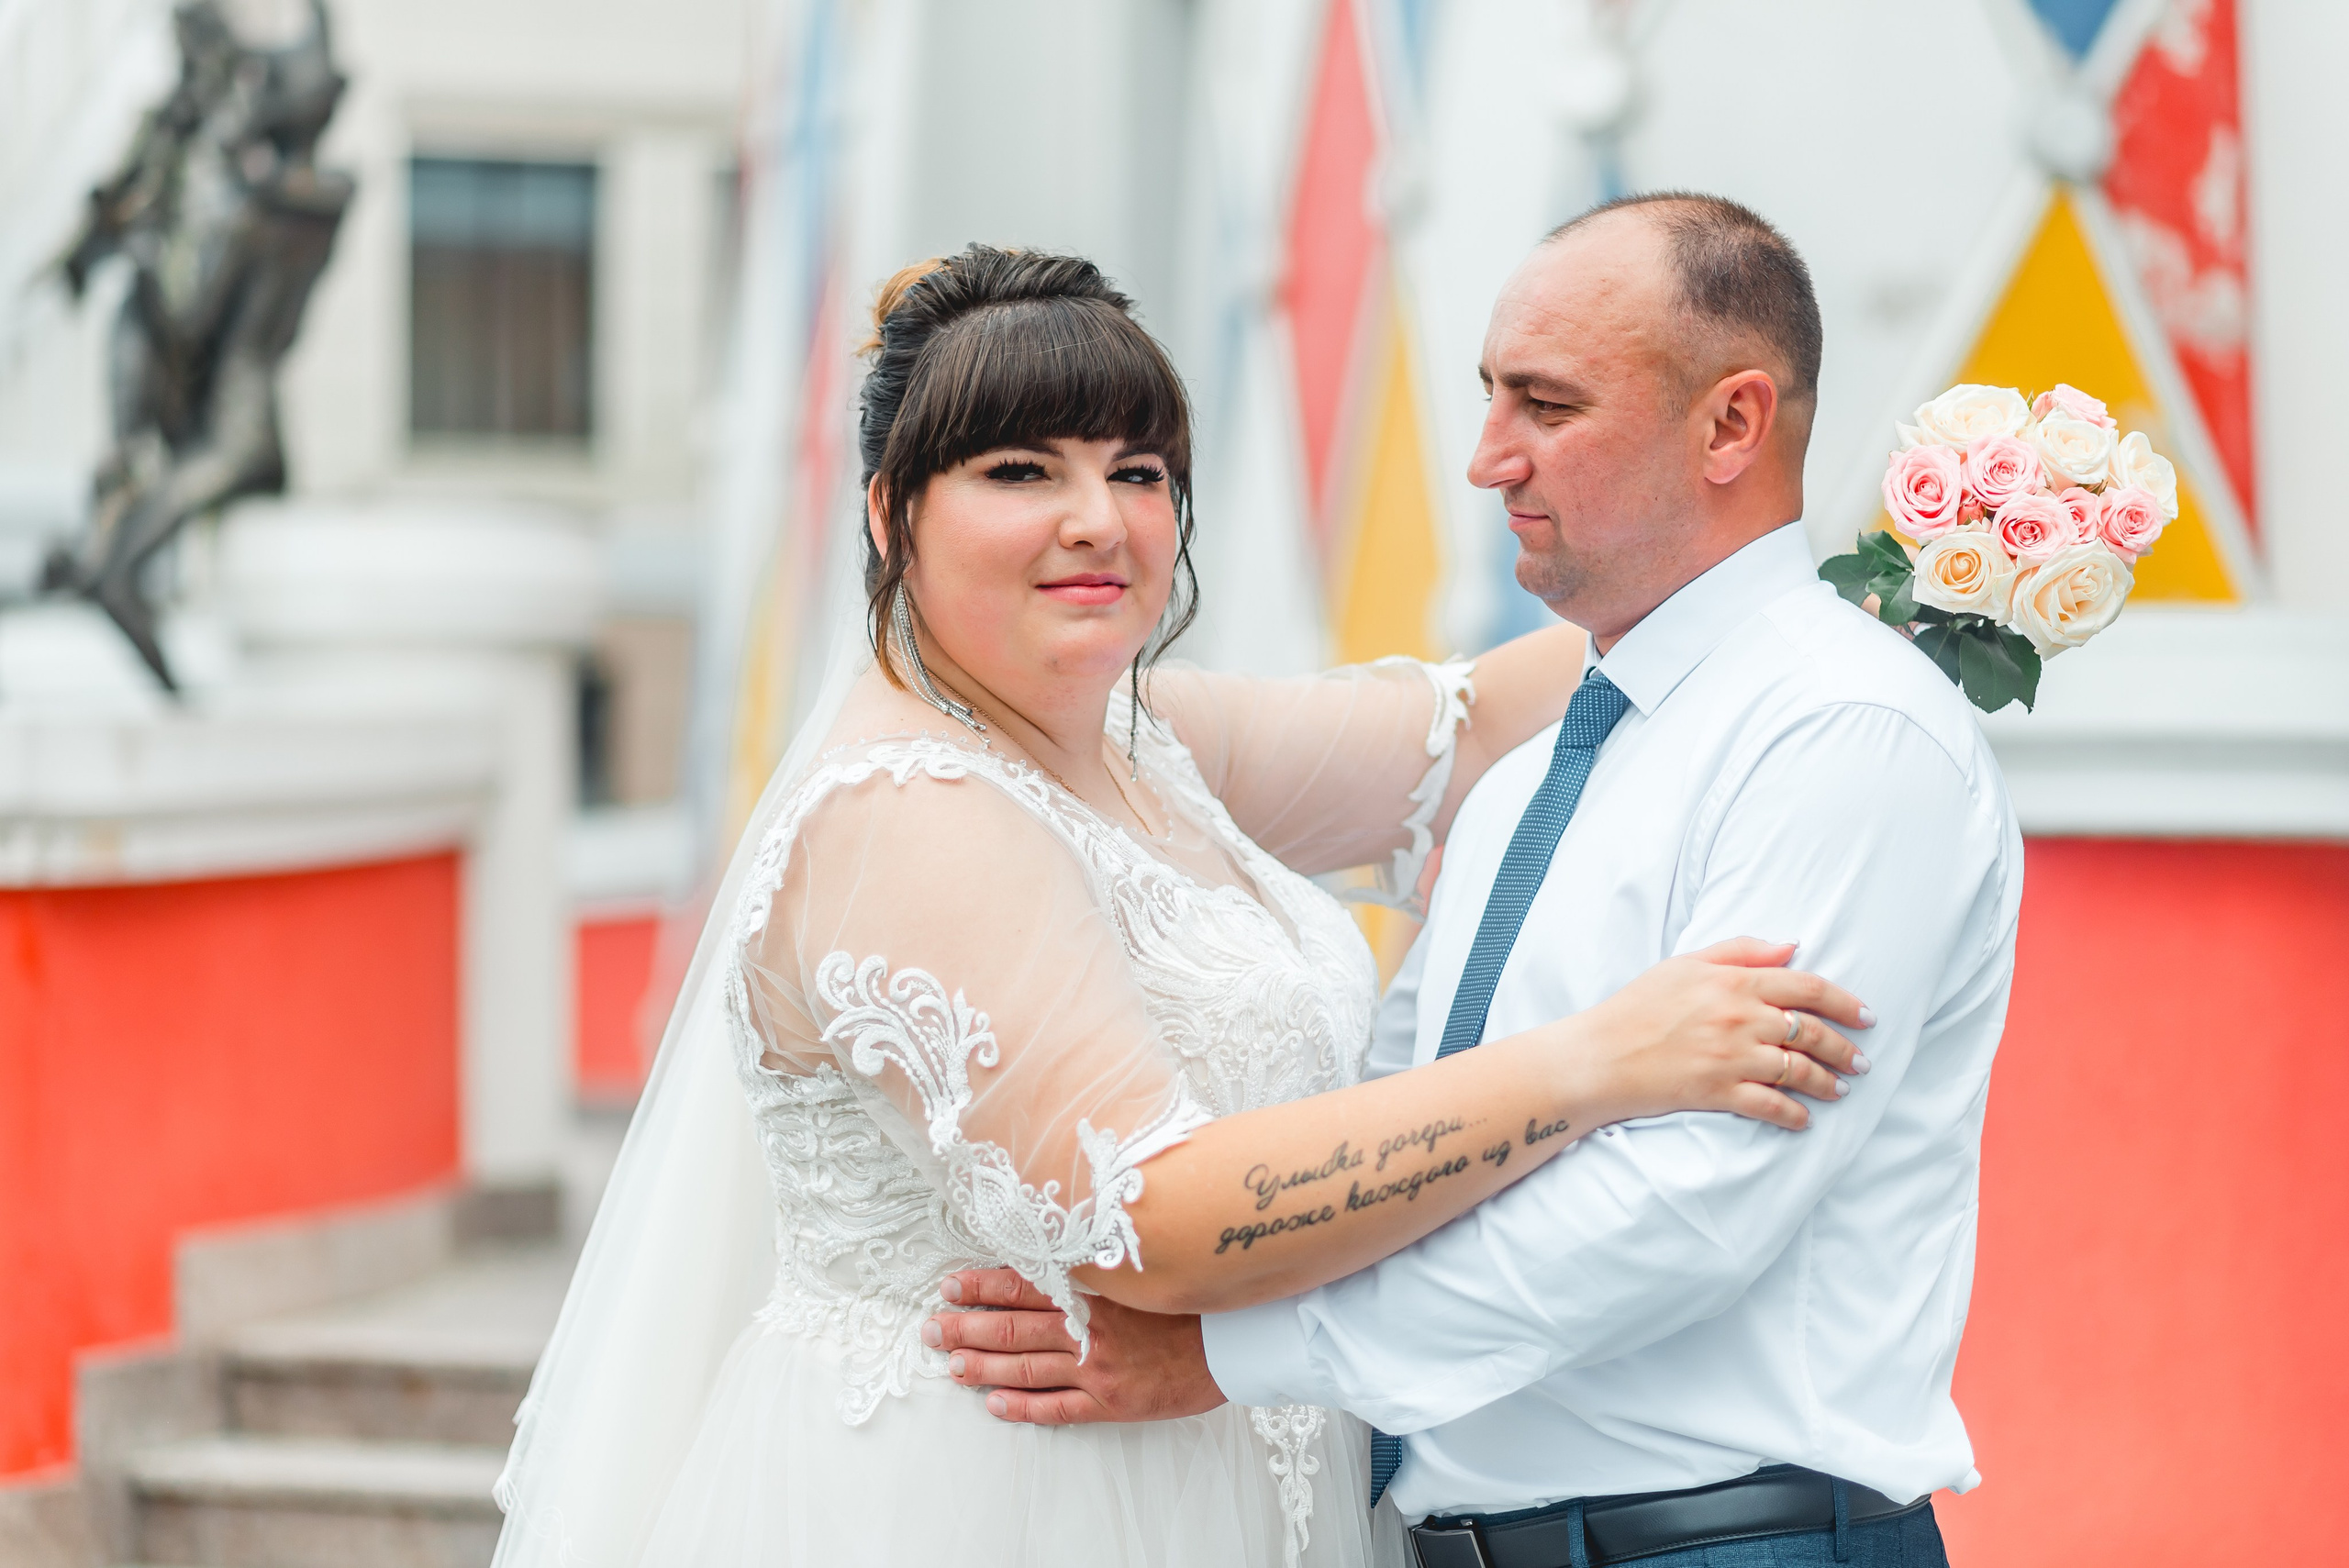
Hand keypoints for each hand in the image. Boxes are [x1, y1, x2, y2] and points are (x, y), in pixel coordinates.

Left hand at [923, 1268, 1225, 1425]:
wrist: (1235, 1340)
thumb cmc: (1190, 1299)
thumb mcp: (1141, 1267)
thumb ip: (1097, 1262)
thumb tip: (1053, 1248)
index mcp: (1094, 1290)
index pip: (1023, 1283)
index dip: (982, 1286)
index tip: (951, 1286)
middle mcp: (1088, 1328)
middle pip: (1012, 1328)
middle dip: (966, 1329)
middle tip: (933, 1330)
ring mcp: (1097, 1369)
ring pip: (1025, 1370)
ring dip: (983, 1369)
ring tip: (953, 1366)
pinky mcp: (1111, 1402)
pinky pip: (1057, 1409)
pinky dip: (1023, 1408)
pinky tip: (996, 1406)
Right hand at [1568, 938, 1873, 1130]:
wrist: (1599, 1055)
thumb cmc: (1638, 1005)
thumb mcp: (1686, 963)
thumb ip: (1741, 951)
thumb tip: (1792, 946)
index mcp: (1735, 982)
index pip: (1808, 988)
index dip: (1846, 1002)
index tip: (1866, 1017)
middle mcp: (1741, 1019)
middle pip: (1812, 1032)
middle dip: (1845, 1049)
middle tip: (1861, 1062)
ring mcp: (1732, 1058)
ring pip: (1799, 1071)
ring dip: (1826, 1082)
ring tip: (1838, 1089)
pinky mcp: (1720, 1093)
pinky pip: (1772, 1107)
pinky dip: (1794, 1115)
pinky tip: (1805, 1119)